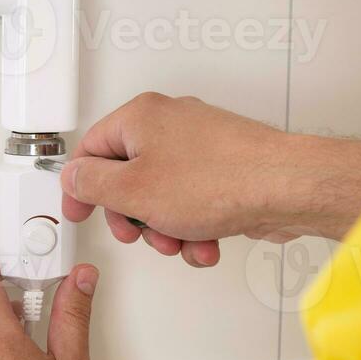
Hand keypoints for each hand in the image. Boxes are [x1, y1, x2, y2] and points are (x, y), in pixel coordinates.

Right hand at [60, 93, 360, 265]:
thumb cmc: (219, 179)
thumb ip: (92, 184)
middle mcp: (169, 123)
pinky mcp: (224, 165)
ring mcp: (200, 143)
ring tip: (182, 242)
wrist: (287, 188)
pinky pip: (193, 198)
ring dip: (167, 227)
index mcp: (140, 117)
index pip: (90, 150)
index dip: (81, 188)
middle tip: (138, 232)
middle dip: (133, 215)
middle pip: (127, 175)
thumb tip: (73, 177)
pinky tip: (207, 242)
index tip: (80, 212)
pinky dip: (195, 224)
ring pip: (162, 193)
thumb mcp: (133, 191)